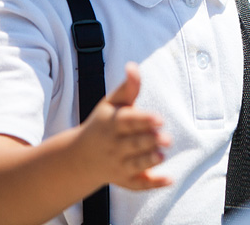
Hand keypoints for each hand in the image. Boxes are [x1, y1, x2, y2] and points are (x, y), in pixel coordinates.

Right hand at [76, 62, 172, 189]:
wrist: (80, 158)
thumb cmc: (103, 124)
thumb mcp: (111, 104)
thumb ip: (127, 87)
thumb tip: (133, 65)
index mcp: (112, 124)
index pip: (128, 121)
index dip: (143, 120)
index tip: (159, 119)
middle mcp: (114, 146)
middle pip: (134, 144)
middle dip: (150, 141)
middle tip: (167, 138)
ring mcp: (118, 165)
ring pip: (135, 165)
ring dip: (149, 162)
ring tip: (162, 155)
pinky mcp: (124, 180)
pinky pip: (138, 185)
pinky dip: (153, 184)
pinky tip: (169, 180)